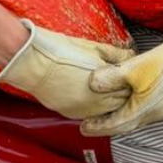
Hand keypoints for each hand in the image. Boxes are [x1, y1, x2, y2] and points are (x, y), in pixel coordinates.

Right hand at [0, 21, 134, 119]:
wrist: (31, 63)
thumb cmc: (59, 51)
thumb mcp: (92, 47)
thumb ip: (116, 54)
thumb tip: (131, 56)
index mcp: (104, 83)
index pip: (128, 88)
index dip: (130, 80)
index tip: (131, 74)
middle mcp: (96, 101)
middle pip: (120, 102)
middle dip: (123, 92)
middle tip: (124, 83)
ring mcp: (83, 110)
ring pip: (106, 112)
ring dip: (110, 102)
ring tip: (108, 90)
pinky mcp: (70, 114)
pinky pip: (90, 114)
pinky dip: (95, 108)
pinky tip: (94, 97)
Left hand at [81, 15, 162, 137]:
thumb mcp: (134, 67)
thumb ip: (111, 76)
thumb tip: (91, 83)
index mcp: (142, 111)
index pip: (115, 125)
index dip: (98, 126)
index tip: (83, 127)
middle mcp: (155, 114)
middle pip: (128, 123)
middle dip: (110, 123)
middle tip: (94, 121)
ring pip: (141, 116)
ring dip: (126, 114)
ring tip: (113, 109)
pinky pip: (153, 109)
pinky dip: (140, 106)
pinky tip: (138, 95)